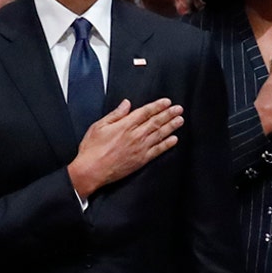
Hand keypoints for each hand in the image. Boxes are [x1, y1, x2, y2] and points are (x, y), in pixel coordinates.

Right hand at [67, 99, 184, 198]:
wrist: (91, 170)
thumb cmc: (92, 150)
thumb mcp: (99, 126)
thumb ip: (116, 114)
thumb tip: (126, 104)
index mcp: (125, 125)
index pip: (146, 112)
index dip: (158, 106)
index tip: (167, 102)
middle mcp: (135, 135)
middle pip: (156, 121)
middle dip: (169, 114)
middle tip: (178, 109)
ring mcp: (140, 148)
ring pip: (160, 134)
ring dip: (171, 126)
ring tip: (180, 120)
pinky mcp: (141, 160)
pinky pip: (158, 150)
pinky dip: (167, 144)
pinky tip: (174, 140)